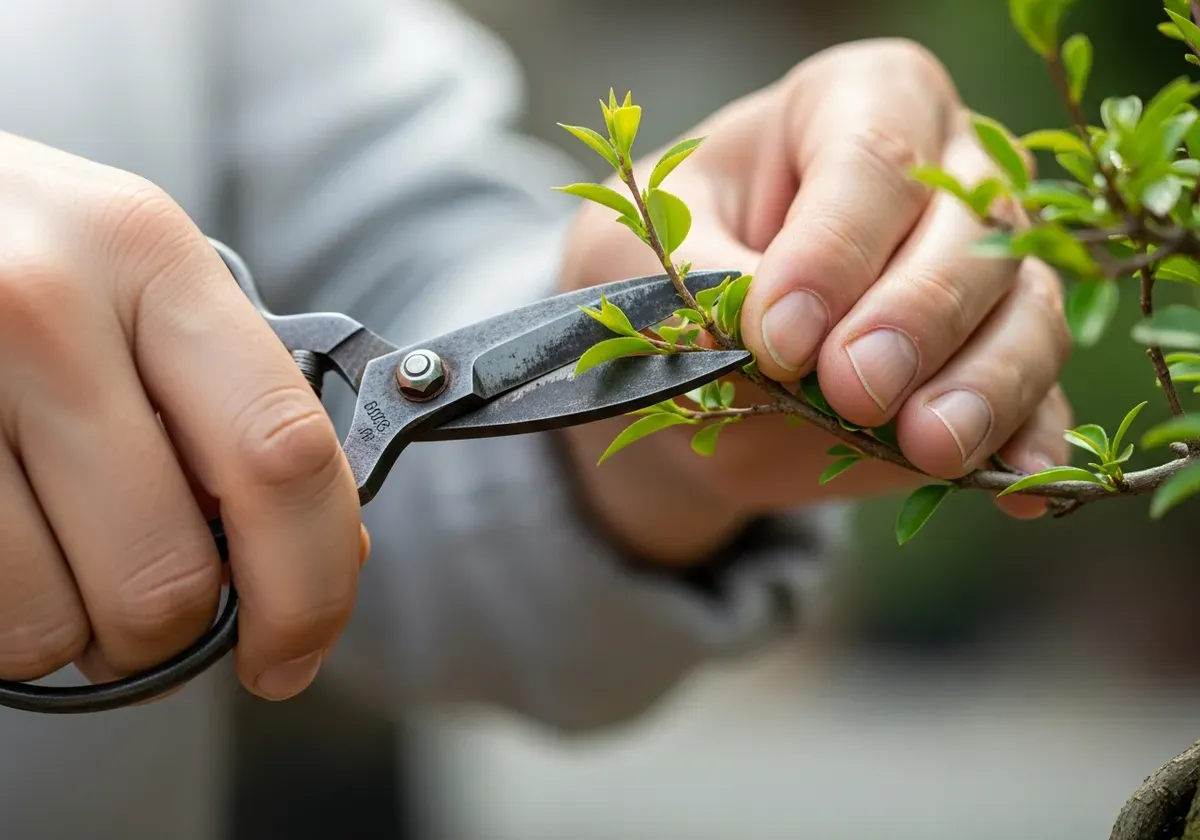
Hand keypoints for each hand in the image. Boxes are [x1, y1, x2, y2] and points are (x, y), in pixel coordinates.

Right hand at [0, 132, 364, 698]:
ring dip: (78, 633)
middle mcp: (46, 303)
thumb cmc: (19, 253)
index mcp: (150, 256)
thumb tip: (332, 548)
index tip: (293, 650)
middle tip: (156, 619)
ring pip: (56, 617)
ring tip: (63, 564)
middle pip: (168, 569)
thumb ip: (237, 400)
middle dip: (175, 634)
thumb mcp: (137, 283)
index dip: (309, 586)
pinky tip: (12, 549)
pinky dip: (10, 619)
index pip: (281, 454)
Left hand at [556, 40, 1073, 563]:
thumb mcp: (646, 256)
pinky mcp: (998, 358)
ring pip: (1027, 310)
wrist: (689, 350)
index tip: (778, 337)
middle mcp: (950, 170)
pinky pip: (1041, 395)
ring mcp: (991, 265)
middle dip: (917, 315)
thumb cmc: (666, 265)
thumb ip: (709, 289)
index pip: (872, 156)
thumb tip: (785, 349)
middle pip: (975, 230)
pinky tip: (1015, 486)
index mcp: (857, 102)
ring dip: (986, 384)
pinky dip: (1028, 442)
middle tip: (855, 389)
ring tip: (933, 446)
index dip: (833, 248)